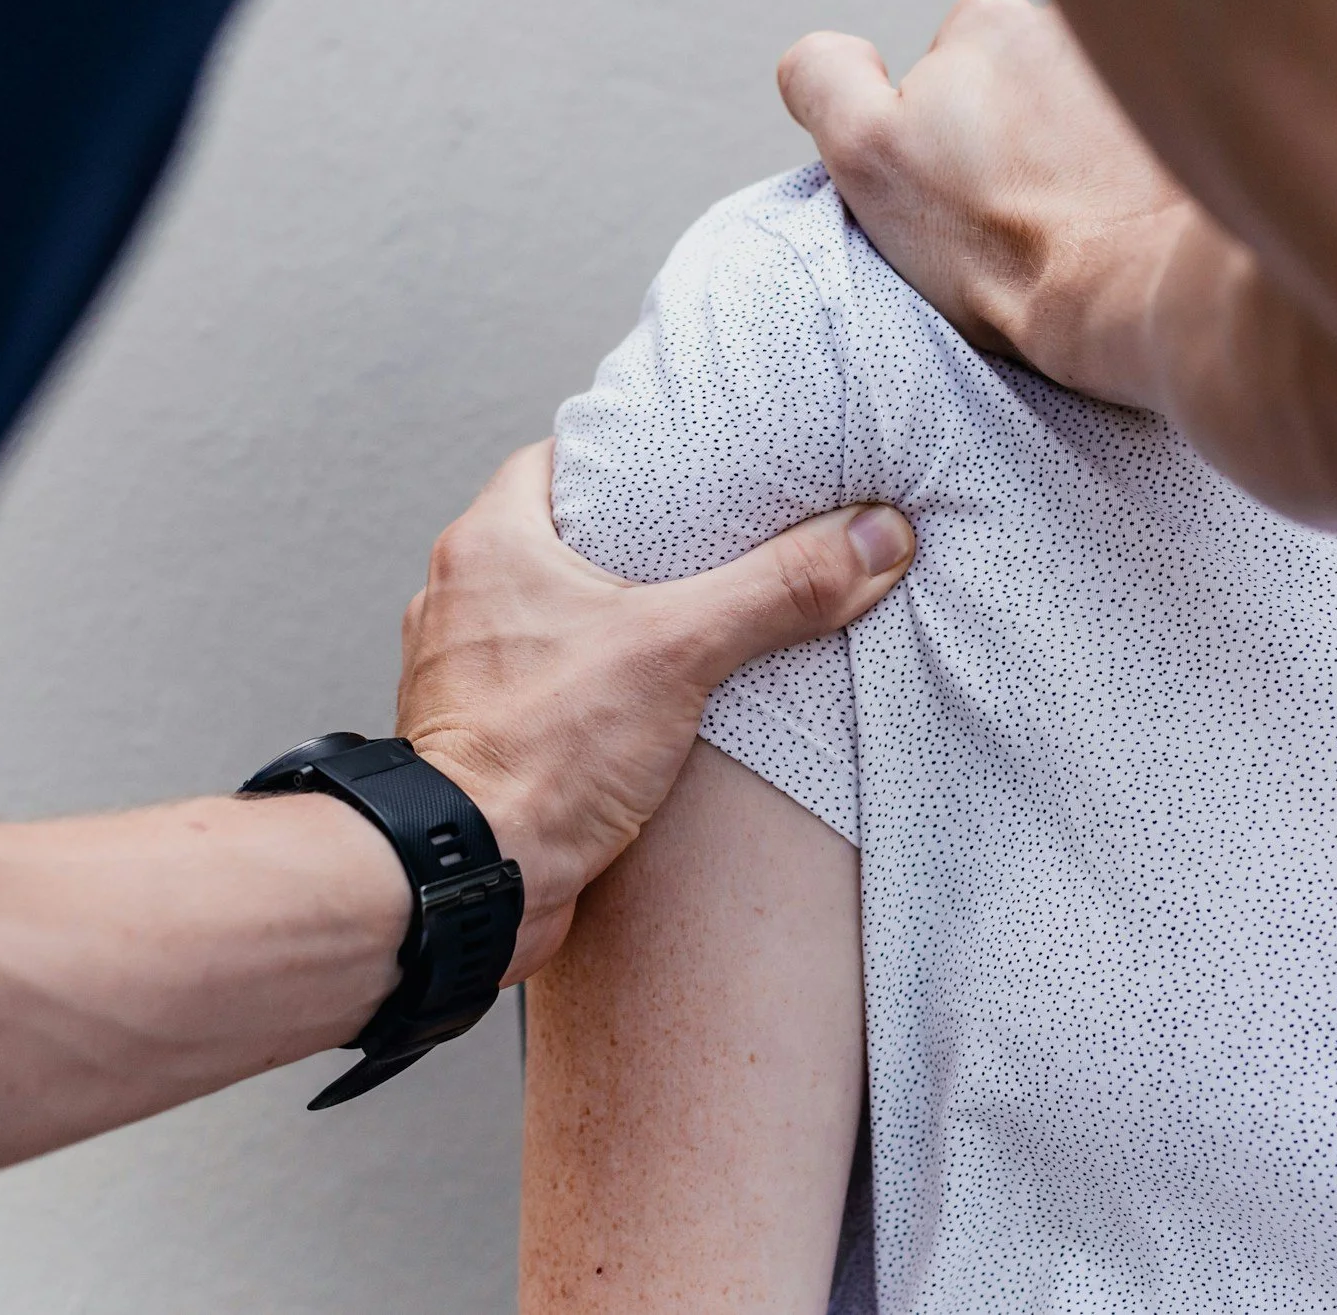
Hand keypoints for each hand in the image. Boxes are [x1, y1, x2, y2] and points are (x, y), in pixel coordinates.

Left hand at [396, 440, 912, 979]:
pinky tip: (649, 701)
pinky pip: (545, 684)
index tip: (689, 463)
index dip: (625, 456)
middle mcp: (461, 597)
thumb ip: (780, 588)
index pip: (557, 461)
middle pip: (560, 538)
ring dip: (613, 619)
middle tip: (712, 541)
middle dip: (635, 543)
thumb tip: (875, 538)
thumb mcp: (680, 650)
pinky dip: (594, 683)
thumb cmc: (539, 755)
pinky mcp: (480, 735)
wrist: (472, 879)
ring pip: (551, 617)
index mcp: (489, 544)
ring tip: (693, 619)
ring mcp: (463, 671)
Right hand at [778, 0, 1201, 411]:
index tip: (959, 187)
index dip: (936, 135)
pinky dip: (1133, 168)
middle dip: (1012, 138)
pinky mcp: (1197, 112)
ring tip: (1078, 222)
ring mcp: (1144, 63)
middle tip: (1018, 214)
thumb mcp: (872, 156)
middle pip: (1017, 86)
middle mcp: (1068, 21)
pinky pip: (1146, 134)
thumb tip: (826, 55)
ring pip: (1081, 109)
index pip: (939, 69)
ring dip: (1076, 151)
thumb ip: (825, 81)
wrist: (1138, 292)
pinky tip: (1127, 216)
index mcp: (984, 22)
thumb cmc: (1003, 244)